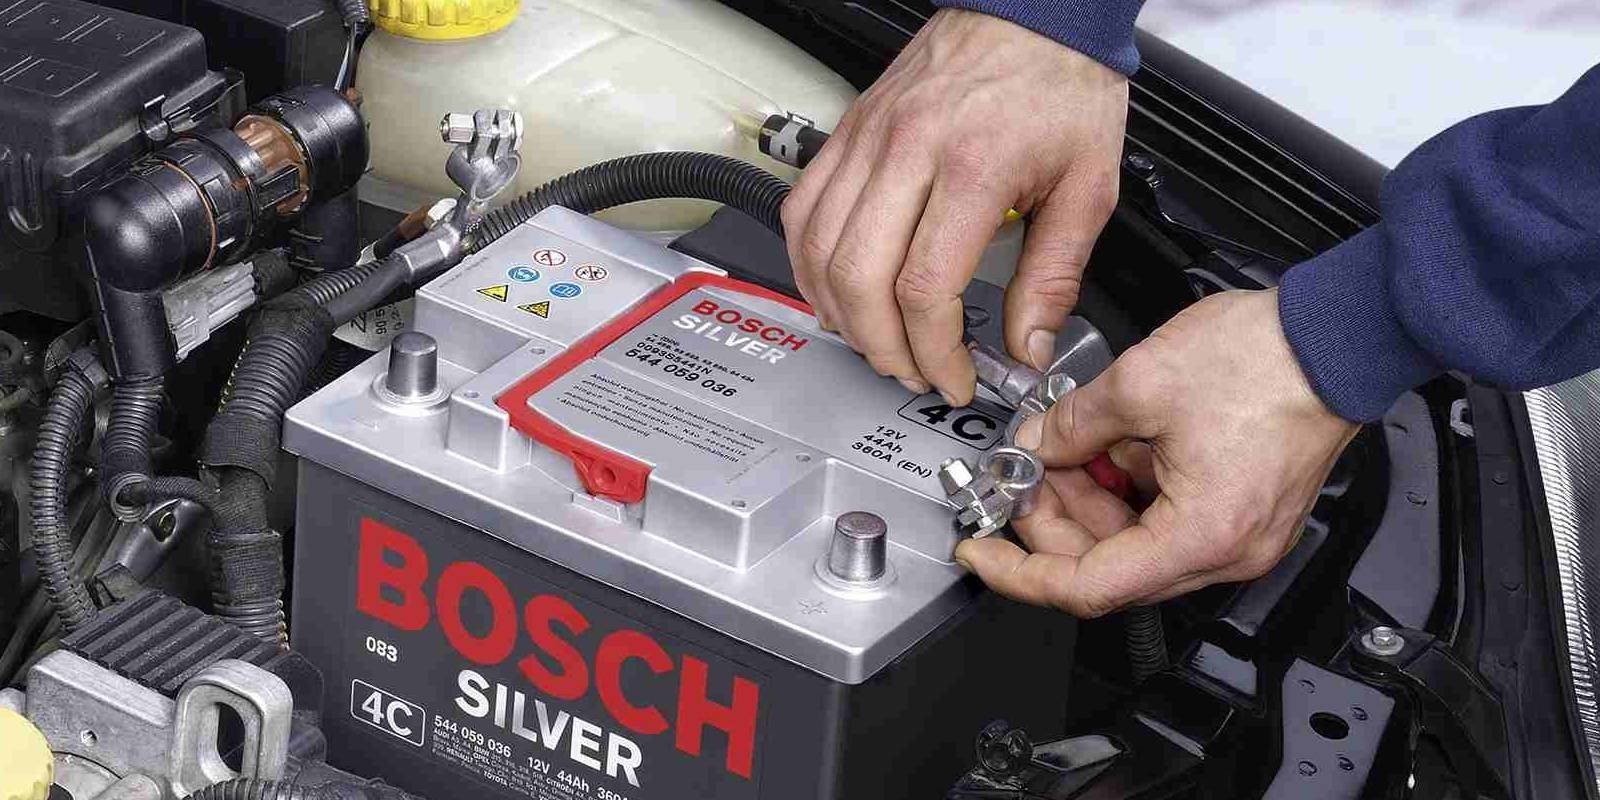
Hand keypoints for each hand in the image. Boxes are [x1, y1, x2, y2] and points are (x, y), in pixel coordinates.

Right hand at [782, 8, 1127, 403]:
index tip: (955, 376)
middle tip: (914, 370)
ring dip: (842, 313)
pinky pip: (803, 210)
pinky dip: (810, 264)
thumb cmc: (1061, 82)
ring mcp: (868, 139)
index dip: (934, 352)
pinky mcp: (848, 131)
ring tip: (878, 341)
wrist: (1033, 10)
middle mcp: (908, 150)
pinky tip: (837, 289)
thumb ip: (1054, 276)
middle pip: (859, 278)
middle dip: (883, 346)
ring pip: (818, 249)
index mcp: (974, 167)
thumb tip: (1027, 346)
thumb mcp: (1088, 186)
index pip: (925, 288)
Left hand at [954, 289, 1359, 616]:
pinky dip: (1125, 488)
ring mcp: (1237, 534)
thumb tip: (1037, 444)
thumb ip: (1071, 423)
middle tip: (1022, 475)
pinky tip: (1105, 448)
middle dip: (1053, 520)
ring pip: (1133, 543)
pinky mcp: (1240, 509)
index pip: (1087, 586)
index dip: (1021, 572)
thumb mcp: (1140, 382)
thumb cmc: (1270, 358)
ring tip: (1061, 449)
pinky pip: (1164, 518)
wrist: (1337, 334)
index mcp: (1201, 535)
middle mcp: (1226, 551)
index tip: (983, 552)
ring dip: (1087, 501)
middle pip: (1108, 567)